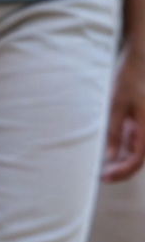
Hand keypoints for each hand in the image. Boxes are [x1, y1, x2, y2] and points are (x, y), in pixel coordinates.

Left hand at [103, 41, 143, 181]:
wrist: (138, 65)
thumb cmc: (128, 82)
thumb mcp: (116, 105)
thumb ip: (113, 130)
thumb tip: (109, 155)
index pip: (137, 159)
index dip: (122, 171)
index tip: (105, 177)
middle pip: (137, 160)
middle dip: (121, 171)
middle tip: (101, 177)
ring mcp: (143, 130)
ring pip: (135, 154)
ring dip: (120, 164)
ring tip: (102, 169)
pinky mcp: (137, 127)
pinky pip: (132, 145)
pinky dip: (121, 153)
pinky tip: (107, 155)